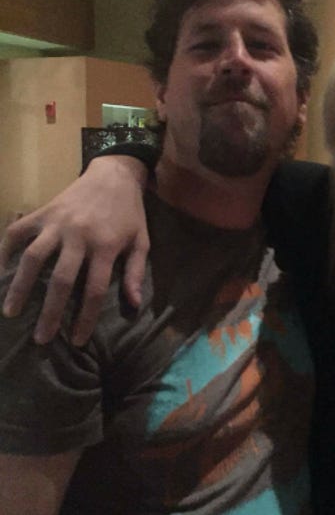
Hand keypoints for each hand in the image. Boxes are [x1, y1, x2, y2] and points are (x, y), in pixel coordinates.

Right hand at [0, 156, 148, 345]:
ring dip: (20, 287)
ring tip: (11, 312)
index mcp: (107, 246)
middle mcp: (80, 236)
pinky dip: (4, 251)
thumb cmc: (130, 213)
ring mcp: (57, 223)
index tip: (76, 340)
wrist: (114, 174)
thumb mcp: (141, 241)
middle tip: (40, 338)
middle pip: (62, 280)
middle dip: (50, 312)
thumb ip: (136, 273)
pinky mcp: (43, 212)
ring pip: (34, 258)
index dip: (85, 318)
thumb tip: (134, 304)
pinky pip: (17, 232)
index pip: (95, 290)